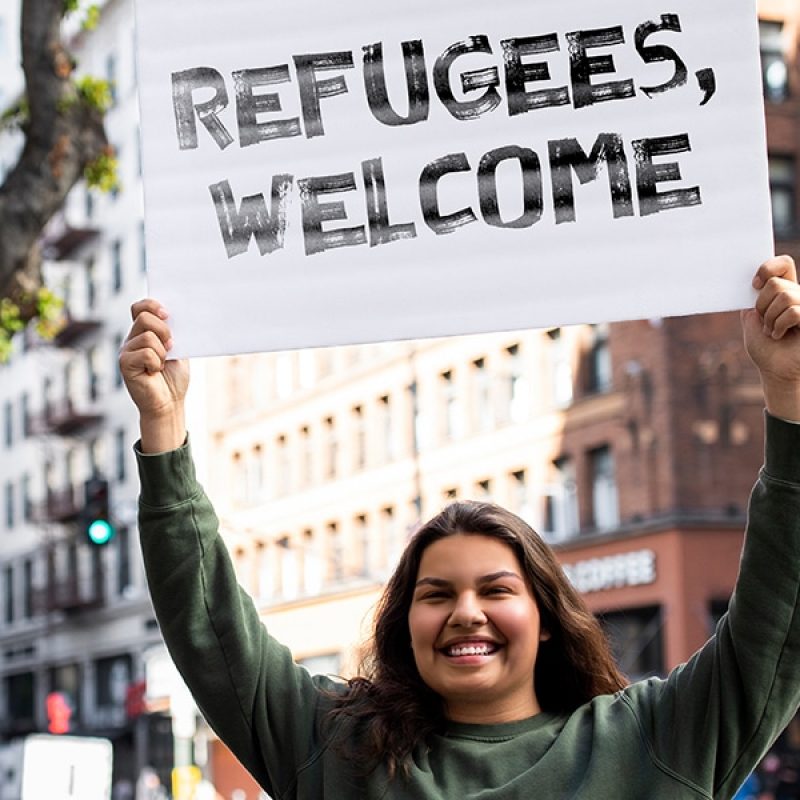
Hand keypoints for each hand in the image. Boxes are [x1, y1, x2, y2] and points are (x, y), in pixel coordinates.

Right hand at [119, 299, 188, 451]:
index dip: (152, 305)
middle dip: (164, 330)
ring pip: (147, 336)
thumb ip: (172, 333)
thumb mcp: (178, 350)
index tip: (168, 315)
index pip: (139, 307)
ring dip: (163, 351)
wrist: (169, 402)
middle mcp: (131, 339)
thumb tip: (174, 315)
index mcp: (143, 332)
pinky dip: (156, 362)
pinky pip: (145, 353)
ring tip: (162, 364)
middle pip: (144, 318)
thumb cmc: (174, 377)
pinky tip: (154, 372)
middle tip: (171, 346)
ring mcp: (126, 351)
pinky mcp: (124, 364)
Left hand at [742, 255, 799, 420]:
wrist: (775, 370)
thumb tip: (752, 282)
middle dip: (762, 305)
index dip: (768, 268)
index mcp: (784, 290)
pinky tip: (779, 335)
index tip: (754, 286)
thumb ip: (753, 299)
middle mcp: (799, 295)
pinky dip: (779, 325)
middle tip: (764, 321)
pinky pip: (793, 311)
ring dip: (770, 318)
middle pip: (776, 283)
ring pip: (785, 296)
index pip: (783, 263)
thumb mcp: (752, 319)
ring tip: (772, 331)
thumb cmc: (765, 347)